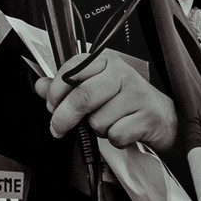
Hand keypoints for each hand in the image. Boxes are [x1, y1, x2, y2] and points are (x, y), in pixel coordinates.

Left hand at [35, 51, 178, 153]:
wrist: (161, 116)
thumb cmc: (125, 101)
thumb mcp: (95, 88)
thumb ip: (66, 87)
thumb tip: (40, 86)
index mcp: (106, 61)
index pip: (72, 70)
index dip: (56, 91)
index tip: (51, 105)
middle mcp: (122, 73)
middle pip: (83, 96)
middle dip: (64, 117)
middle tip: (58, 128)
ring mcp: (136, 94)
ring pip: (98, 120)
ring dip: (98, 129)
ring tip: (110, 122)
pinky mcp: (146, 116)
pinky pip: (116, 135)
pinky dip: (115, 139)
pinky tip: (124, 130)